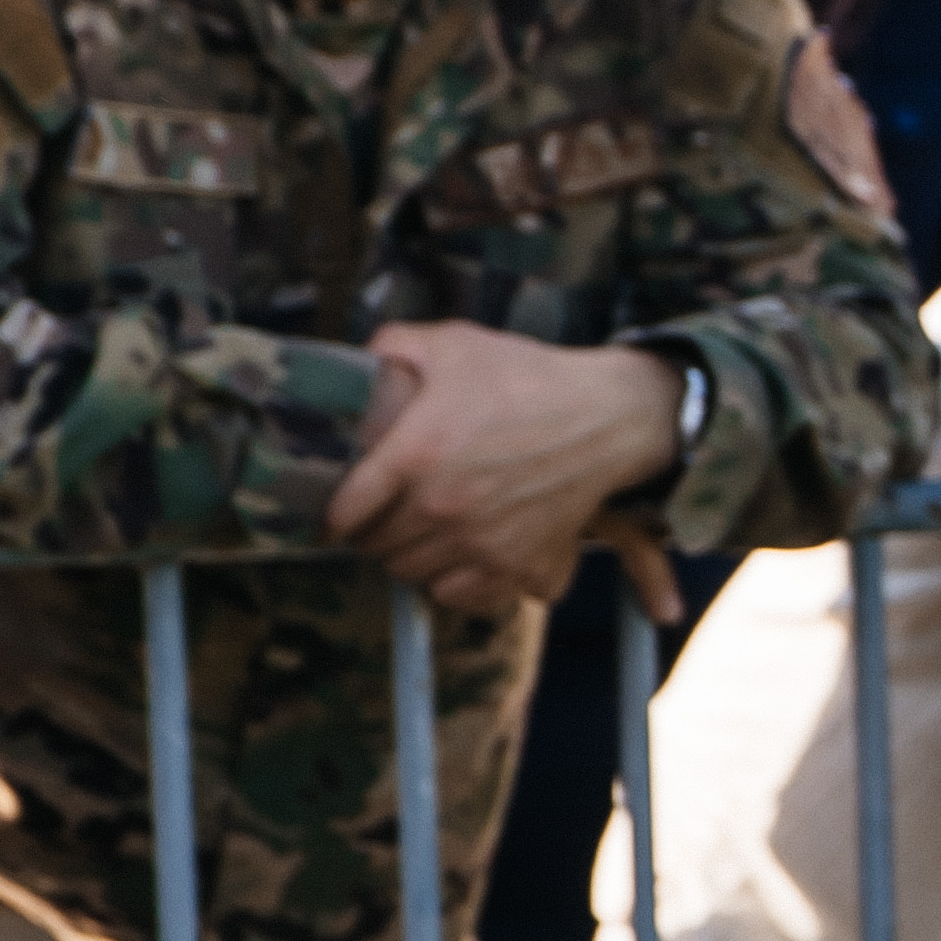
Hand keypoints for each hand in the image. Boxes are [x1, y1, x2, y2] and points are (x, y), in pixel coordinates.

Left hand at [326, 323, 680, 616]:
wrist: (608, 417)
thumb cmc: (529, 377)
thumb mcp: (455, 343)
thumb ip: (394, 345)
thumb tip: (358, 356)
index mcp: (416, 454)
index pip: (346, 510)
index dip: (332, 517)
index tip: (335, 517)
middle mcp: (443, 508)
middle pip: (378, 548)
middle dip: (374, 534)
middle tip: (385, 518)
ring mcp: (483, 544)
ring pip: (415, 575)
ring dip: (412, 557)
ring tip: (422, 535)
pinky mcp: (519, 567)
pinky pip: (463, 597)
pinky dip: (455, 584)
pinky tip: (461, 557)